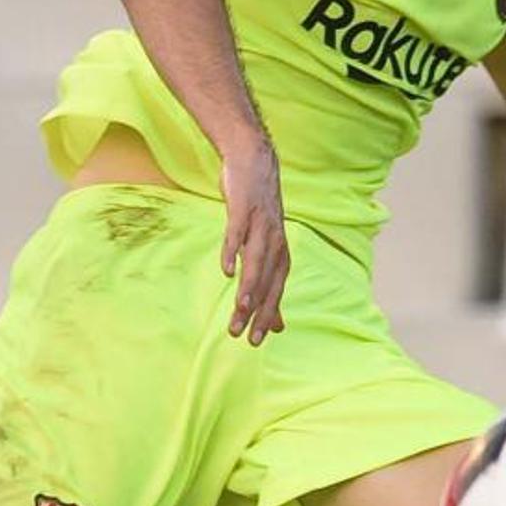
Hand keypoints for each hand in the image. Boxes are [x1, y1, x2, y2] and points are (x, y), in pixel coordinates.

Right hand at [220, 137, 289, 343]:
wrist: (254, 164)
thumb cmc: (258, 212)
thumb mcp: (266, 248)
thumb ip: (268, 284)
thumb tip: (276, 323)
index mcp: (279, 254)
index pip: (275, 292)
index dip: (266, 316)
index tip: (255, 341)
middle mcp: (275, 242)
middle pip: (266, 281)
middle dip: (256, 310)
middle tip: (243, 335)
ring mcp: (260, 225)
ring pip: (256, 261)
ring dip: (249, 286)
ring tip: (241, 309)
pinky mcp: (244, 209)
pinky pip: (238, 233)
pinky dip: (233, 251)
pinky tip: (226, 270)